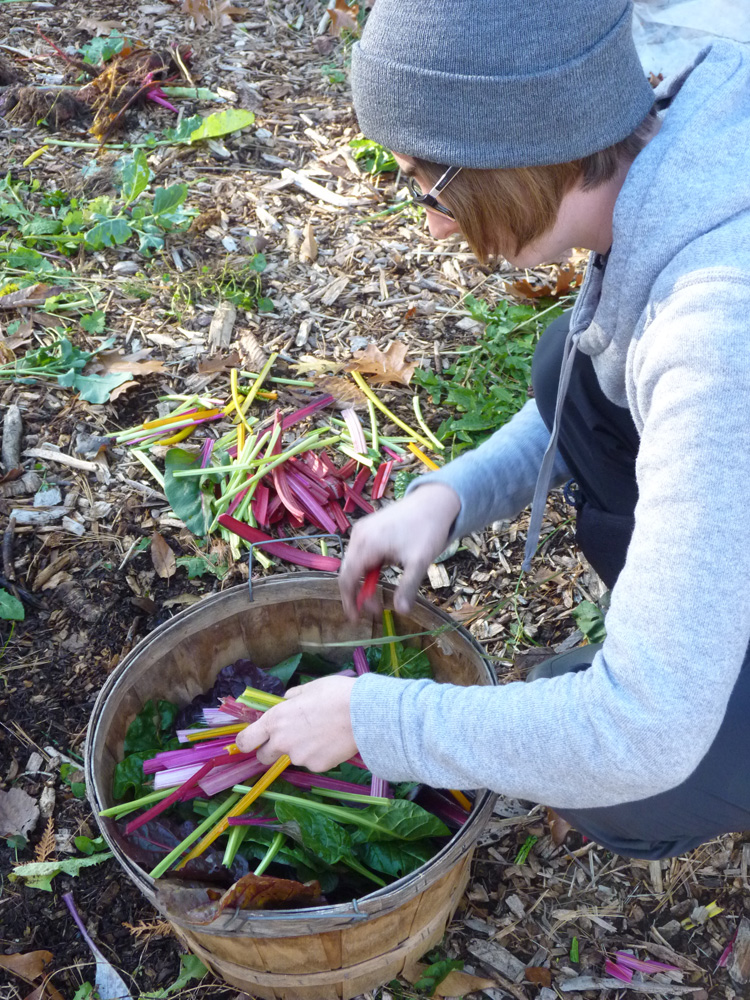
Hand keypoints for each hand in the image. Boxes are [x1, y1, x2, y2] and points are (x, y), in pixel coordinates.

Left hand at [235, 676, 357, 770]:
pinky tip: (333, 742)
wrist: (363, 713)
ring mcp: (299, 757)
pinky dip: (319, 754)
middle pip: (264, 756)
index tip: (251, 741)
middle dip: (271, 750)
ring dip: (301, 749)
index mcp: (275, 720)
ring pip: (293, 757)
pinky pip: (312, 762)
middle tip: (289, 738)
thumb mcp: (309, 688)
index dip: (246, 741)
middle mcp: (282, 741)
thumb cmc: (334, 694)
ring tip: (323, 733)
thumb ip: (291, 697)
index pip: (246, 740)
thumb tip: (286, 701)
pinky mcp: (316, 767)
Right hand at [339, 483, 460, 618]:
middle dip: (357, 593)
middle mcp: (358, 536)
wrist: (434, 501)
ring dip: (363, 581)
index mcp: (366, 544)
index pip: (347, 578)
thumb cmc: (427, 530)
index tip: (356, 619)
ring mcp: (362, 530)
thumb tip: (402, 612)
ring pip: (354, 562)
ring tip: (377, 596)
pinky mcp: (369, 527)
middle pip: (348, 571)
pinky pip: (361, 552)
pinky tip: (380, 574)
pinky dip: (367, 568)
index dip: (349, 601)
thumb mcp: (418, 562)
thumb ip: (408, 587)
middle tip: (372, 611)